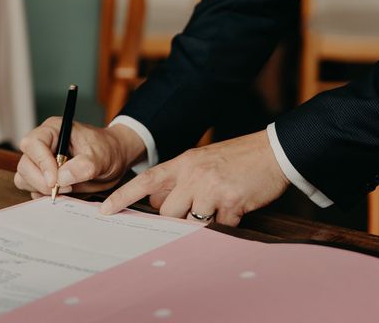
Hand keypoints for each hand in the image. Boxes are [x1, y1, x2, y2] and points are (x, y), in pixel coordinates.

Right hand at [14, 119, 145, 197]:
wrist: (114, 160)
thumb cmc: (107, 150)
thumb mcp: (101, 157)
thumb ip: (83, 166)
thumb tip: (61, 177)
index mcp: (53, 130)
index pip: (33, 143)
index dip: (41, 163)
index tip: (55, 180)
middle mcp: (43, 144)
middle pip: (25, 164)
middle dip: (42, 181)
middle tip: (66, 188)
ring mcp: (40, 162)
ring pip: (24, 178)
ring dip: (42, 189)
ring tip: (68, 190)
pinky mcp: (43, 177)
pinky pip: (33, 189)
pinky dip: (45, 196)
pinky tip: (64, 193)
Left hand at [100, 130, 289, 225]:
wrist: (272, 151)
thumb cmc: (235, 159)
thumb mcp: (201, 160)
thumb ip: (180, 179)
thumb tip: (160, 203)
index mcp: (183, 163)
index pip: (146, 181)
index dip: (124, 196)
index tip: (105, 210)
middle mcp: (193, 174)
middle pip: (167, 211)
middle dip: (177, 217)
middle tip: (198, 207)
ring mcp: (211, 188)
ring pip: (191, 221)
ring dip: (204, 219)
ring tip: (221, 204)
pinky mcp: (231, 202)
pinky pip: (220, 226)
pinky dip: (228, 222)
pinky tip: (238, 206)